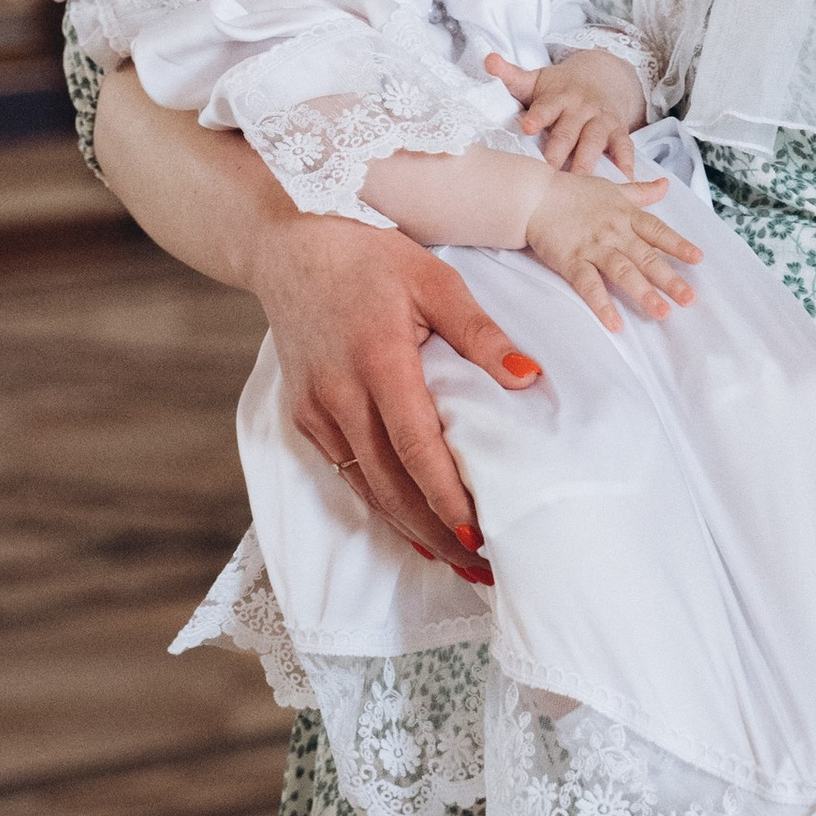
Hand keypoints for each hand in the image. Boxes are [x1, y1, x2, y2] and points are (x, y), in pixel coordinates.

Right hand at [248, 213, 534, 586]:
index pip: (416, 446)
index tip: (479, 533)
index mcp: (378, 361)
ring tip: (457, 559)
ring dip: (411, 528)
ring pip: (366, 488)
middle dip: (437, 531)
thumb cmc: (366, 258)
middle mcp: (341, 396)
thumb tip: (527, 378)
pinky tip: (412, 525)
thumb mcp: (433, 279)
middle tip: (483, 567)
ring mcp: (318, 411)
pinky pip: (346, 472)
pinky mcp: (306, 416)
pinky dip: (381, 504)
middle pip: (391, 484)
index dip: (447, 496)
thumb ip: (479, 333)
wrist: (287, 248)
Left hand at [485, 47, 647, 175]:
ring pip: (595, 141)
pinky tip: (624, 180)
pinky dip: (626, 163)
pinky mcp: (619, 131)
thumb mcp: (536, 79)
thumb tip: (489, 59)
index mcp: (558, 96)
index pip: (546, 106)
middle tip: (549, 170)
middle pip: (569, 130)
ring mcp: (601, 120)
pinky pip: (624, 147)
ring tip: (580, 182)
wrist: (601, 77)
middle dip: (559, 150)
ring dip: (588, 161)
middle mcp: (581, 108)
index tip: (527, 127)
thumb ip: (511, 75)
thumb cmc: (560, 88)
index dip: (537, 116)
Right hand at [523, 172, 700, 330]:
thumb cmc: (572, 191)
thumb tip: (665, 185)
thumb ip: (640, 192)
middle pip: (646, 257)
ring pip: (623, 272)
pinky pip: (589, 286)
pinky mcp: (571, 261)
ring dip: (643, 293)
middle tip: (689, 299)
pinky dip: (602, 304)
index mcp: (625, 215)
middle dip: (669, 279)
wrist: (534, 195)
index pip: (657, 231)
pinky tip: (615, 323)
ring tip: (662, 313)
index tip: (698, 259)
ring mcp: (593, 247)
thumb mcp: (611, 188)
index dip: (678, 245)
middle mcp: (614, 232)